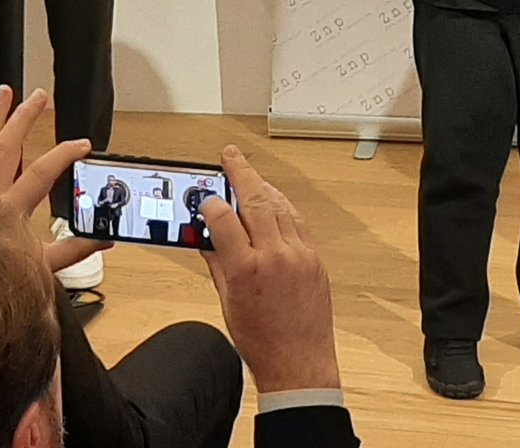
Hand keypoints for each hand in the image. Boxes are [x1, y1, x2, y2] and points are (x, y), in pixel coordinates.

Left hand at [0, 84, 104, 275]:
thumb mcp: (37, 270)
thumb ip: (72, 251)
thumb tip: (104, 239)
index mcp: (10, 211)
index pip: (42, 172)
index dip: (65, 154)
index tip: (83, 145)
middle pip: (8, 146)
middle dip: (26, 117)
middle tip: (39, 96)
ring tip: (5, 92)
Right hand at [199, 145, 341, 393]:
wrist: (299, 362)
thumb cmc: (261, 341)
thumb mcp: (227, 302)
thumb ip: (217, 263)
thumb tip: (206, 237)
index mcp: (246, 270)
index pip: (223, 219)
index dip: (210, 203)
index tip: (205, 198)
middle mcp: (275, 257)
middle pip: (256, 201)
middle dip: (241, 173)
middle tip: (231, 156)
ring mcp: (299, 255)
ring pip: (280, 206)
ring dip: (263, 187)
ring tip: (249, 175)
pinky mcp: (314, 258)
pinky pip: (297, 222)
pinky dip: (283, 207)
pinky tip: (273, 201)